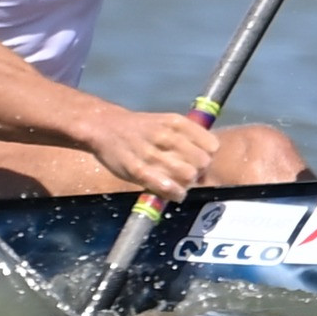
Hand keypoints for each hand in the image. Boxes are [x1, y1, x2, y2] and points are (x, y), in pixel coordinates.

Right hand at [83, 108, 219, 201]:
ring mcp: (152, 152)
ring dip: (187, 184)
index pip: (211, 145)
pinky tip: (174, 193)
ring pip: (188, 175)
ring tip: (178, 183)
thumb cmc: (140, 128)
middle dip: (199, 172)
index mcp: (177, 122)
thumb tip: (206, 162)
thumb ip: (186, 138)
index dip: (208, 157)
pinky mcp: (137, 170)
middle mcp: (167, 135)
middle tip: (187, 175)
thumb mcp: (165, 123)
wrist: (104, 126)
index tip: (198, 162)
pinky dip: (174, 193)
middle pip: (203, 162)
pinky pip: (166, 186)